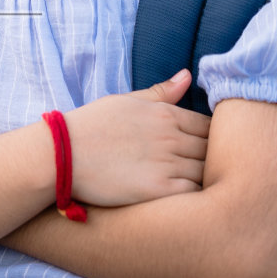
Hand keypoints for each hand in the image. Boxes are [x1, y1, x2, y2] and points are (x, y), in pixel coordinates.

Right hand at [60, 70, 208, 207]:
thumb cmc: (90, 126)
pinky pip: (194, 193)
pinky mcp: (158, 188)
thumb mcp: (126, 101)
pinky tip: (191, 202)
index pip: (209, 126)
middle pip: (213, 149)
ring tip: (205, 190)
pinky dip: (198, 197)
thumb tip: (189, 75)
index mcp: (165, 113)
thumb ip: (161, 92)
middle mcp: (170, 136)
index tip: (205, 151)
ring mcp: (166, 162)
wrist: (60, 154)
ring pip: (207, 171)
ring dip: (209, 180)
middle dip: (216, 160)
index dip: (214, 139)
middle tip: (213, 173)